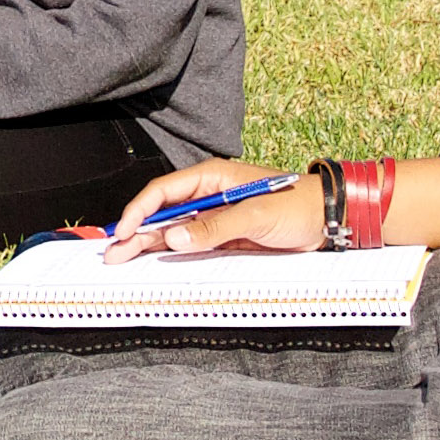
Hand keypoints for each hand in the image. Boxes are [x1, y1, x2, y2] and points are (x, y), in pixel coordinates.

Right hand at [103, 159, 322, 261]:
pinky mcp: (223, 237)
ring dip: (148, 244)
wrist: (326, 220)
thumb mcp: (255, 215)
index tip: (126, 231)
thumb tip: (176, 237)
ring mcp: (214, 217)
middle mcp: (208, 196)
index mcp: (211, 177)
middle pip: (162, 213)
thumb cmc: (296, 206)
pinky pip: (191, 244)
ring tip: (123, 259)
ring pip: (172, 231)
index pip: (163, 191)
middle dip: (136, 231)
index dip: (140, 211)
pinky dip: (171, 253)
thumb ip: (215, 226)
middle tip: (114, 252)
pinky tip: (154, 261)